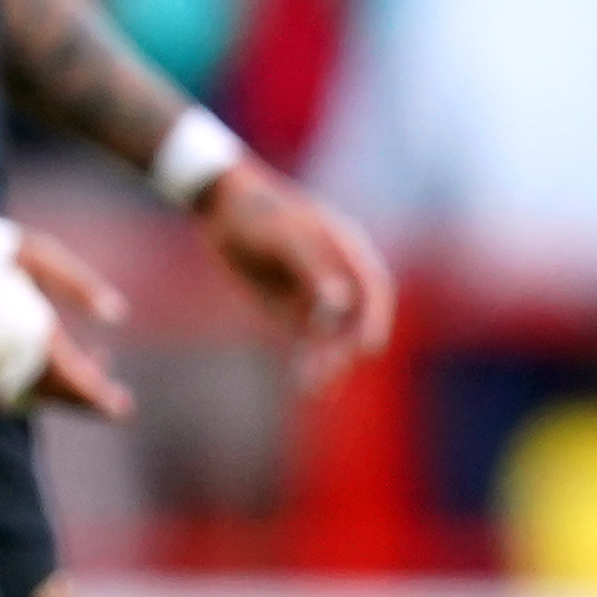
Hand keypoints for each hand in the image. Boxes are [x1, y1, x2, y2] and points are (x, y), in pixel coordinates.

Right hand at [10, 230, 132, 421]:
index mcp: (28, 332)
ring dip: (58, 389)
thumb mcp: (42, 256)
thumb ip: (81, 288)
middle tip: (114, 399)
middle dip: (84, 398)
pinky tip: (47, 359)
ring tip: (92, 359)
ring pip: (27, 396)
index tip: (122, 411)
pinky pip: (2, 387)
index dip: (100, 399)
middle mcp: (1, 359)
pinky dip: (28, 384)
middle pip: (53, 395)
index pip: (74, 381)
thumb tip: (118, 318)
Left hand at [197, 161, 395, 395]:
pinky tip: (306, 383)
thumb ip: (313, 267)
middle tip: (330, 373)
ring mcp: (317, 293)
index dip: (375, 318)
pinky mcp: (294, 309)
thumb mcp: (284, 236)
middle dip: (345, 347)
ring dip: (327, 360)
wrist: (222, 208)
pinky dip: (308, 360)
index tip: (368, 347)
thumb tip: (340, 304)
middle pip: (354, 318)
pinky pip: (308, 340)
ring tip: (314, 387)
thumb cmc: (257, 213)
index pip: (374, 288)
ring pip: (331, 334)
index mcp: (347, 249)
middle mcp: (339, 274)